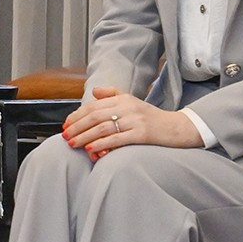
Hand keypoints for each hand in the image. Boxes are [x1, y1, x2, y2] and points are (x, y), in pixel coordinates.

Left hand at [63, 85, 201, 158]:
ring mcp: (135, 120)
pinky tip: (90, 149)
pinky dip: (101, 144)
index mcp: (123, 99)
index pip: (94, 105)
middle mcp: (128, 107)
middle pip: (95, 116)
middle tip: (65, 135)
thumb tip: (94, 92)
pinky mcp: (141, 134)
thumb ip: (113, 94)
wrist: (177, 127)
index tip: (66, 124)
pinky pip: (117, 139)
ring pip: (103, 128)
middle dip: (77, 126)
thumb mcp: (133, 101)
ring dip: (84, 136)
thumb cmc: (152, 117)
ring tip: (73, 144)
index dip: (77, 115)